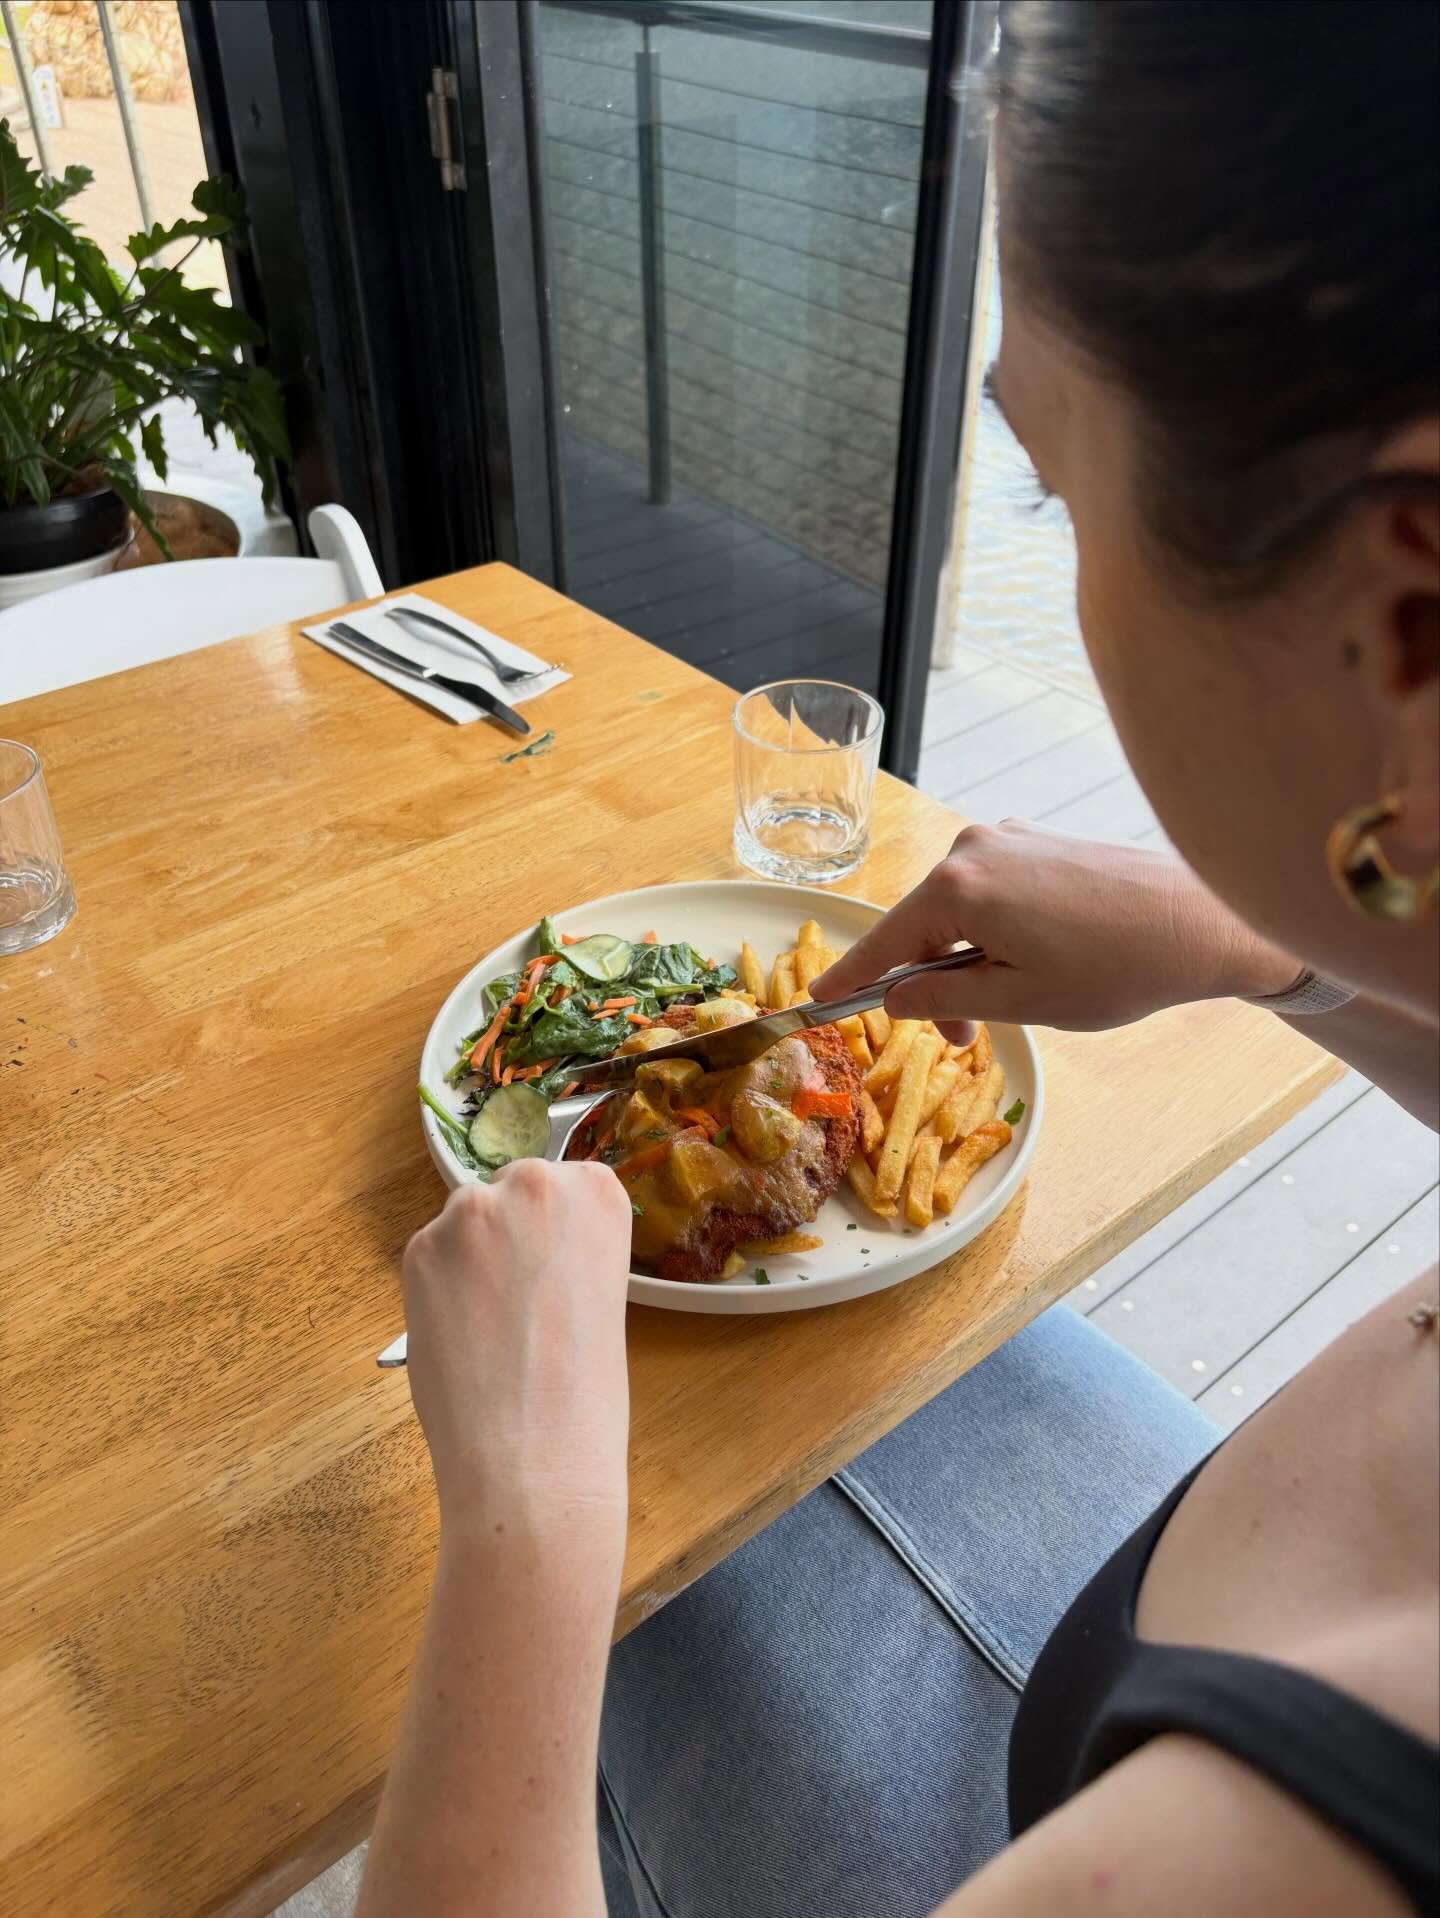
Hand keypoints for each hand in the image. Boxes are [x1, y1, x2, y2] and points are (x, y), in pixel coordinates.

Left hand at [401, 1159, 633, 1545]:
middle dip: (508, 1235)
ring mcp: (470, 1212)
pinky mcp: (418, 1250)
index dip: (554, 1232)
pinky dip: (437, 1291)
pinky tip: (458, 1337)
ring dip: (469, 1261)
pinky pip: (429, 1259)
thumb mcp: (602, 1296)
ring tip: (486, 1328)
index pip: (566, 1182)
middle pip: (509, 1190)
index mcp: (597, 1192)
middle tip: (518, 1301)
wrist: (533, 1457)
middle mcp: (534, 1184)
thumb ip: (565, 1252)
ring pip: (463, 1224)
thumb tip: (527, 1252)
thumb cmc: (586, 1395)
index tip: (555, 1268)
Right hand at [813, 822, 1298, 1043]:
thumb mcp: (1018, 1001)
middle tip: (967, 1039)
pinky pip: (992, 891)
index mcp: (958, 888)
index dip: (851, 977)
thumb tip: (895, 998)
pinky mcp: (1040, 841)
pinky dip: (996, 931)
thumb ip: (943, 999)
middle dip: (932, 982)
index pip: (883, 941)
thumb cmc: (1115, 967)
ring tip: (1015, 1004)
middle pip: (921, 925)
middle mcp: (973, 849)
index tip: (815, 1001)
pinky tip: (1037, 961)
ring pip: (959, 910)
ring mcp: (1009, 838)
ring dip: (968, 960)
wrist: (1205, 920)